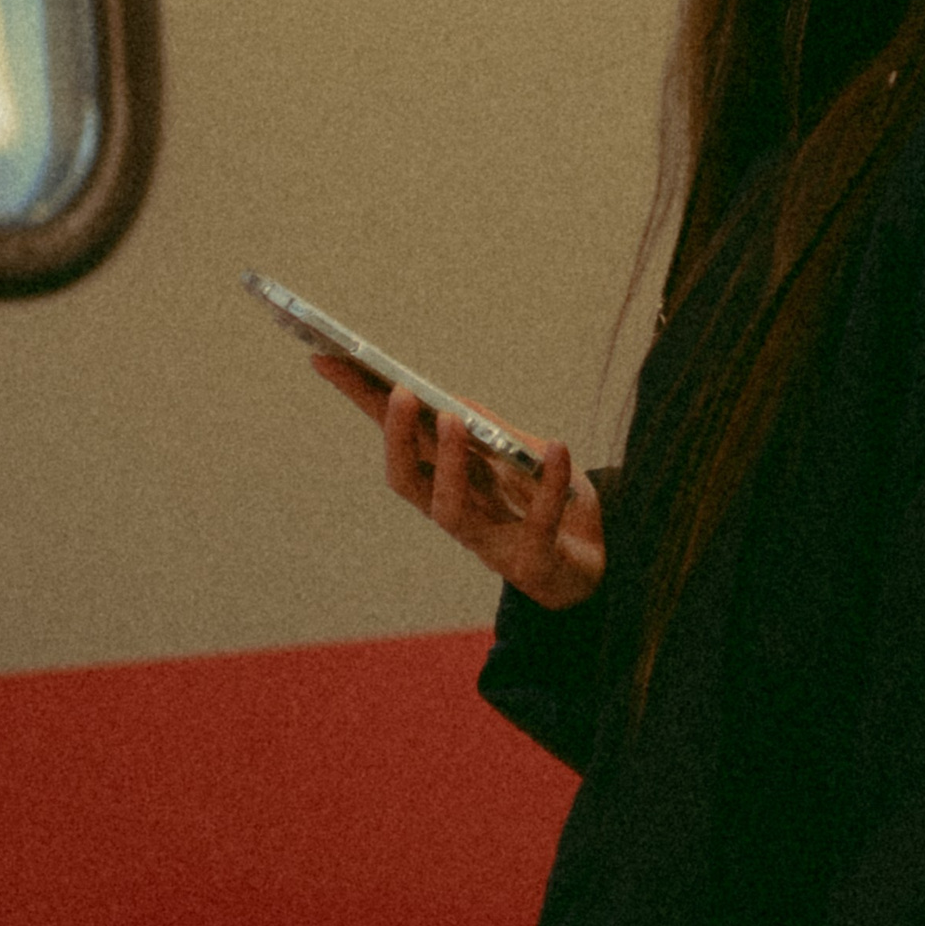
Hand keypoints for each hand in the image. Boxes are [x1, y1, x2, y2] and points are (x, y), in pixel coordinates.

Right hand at [307, 354, 602, 610]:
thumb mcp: (522, 458)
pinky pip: (540, 522)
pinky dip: (550, 484)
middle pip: (409, 479)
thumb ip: (492, 434)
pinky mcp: (535, 563)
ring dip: (450, 464)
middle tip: (398, 393)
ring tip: (453, 418)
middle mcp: (460, 514)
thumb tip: (450, 401)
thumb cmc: (552, 508)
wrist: (596, 567)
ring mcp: (493, 543)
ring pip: (451, 510)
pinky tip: (558, 448)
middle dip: (397, 437)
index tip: (327, 358)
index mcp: (449, 483)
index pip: (398, 441)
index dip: (361, 403)